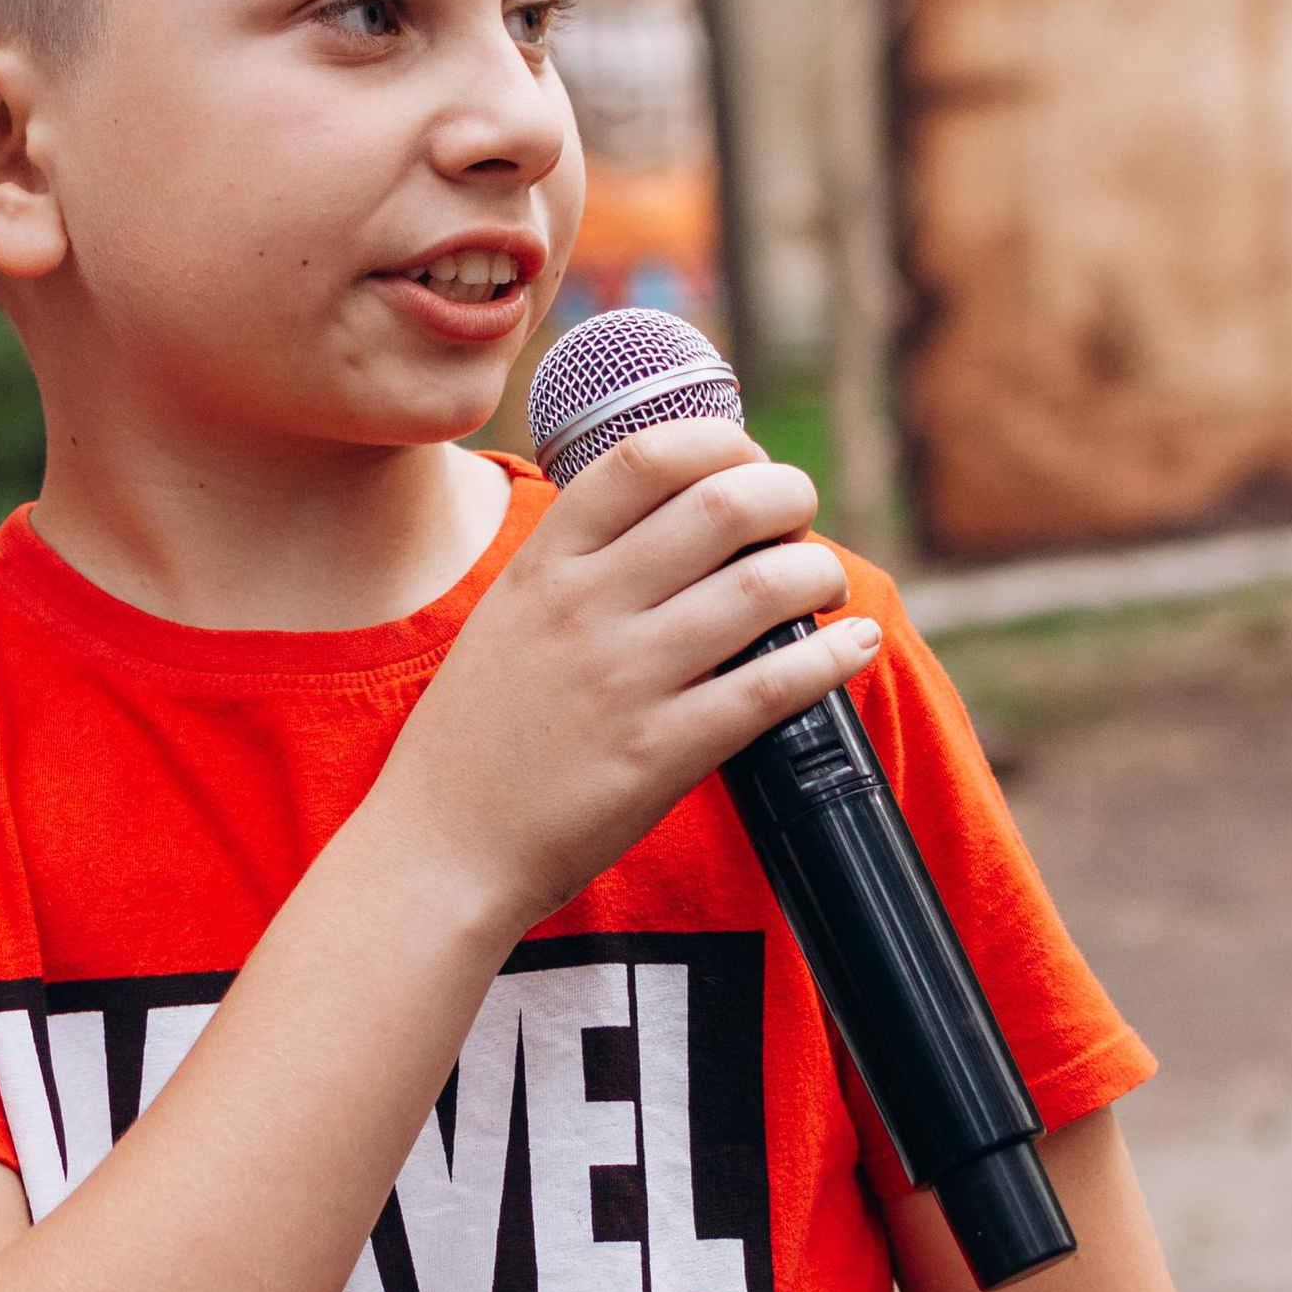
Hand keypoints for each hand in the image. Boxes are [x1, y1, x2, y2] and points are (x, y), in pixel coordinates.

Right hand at [378, 422, 875, 931]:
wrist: (439, 848)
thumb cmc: (477, 736)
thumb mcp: (507, 618)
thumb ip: (577, 564)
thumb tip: (674, 512)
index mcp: (543, 566)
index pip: (645, 457)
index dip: (720, 442)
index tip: (746, 460)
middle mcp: (584, 609)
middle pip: (723, 505)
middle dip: (787, 495)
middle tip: (798, 516)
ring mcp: (624, 680)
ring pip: (761, 588)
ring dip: (817, 573)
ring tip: (823, 584)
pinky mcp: (660, 753)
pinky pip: (772, 687)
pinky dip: (830, 658)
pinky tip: (852, 647)